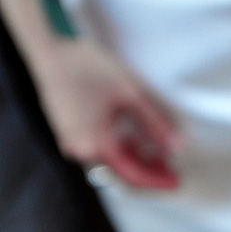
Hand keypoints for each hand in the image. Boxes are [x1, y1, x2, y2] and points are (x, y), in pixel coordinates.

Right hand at [30, 39, 179, 188]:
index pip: (132, 174)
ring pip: (110, 162)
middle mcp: (80, 150)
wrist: (50, 51)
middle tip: (173, 169)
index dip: (157, 179)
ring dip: (135, 161)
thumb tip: (177, 148)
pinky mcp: (69, 133)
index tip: (177, 180)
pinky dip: (120, 150)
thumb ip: (156, 124)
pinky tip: (136, 141)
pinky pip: (98, 150)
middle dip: (148, 172)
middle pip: (121, 172)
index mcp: (95, 144)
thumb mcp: (131, 94)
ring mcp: (71, 143)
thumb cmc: (89, 68)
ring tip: (160, 155)